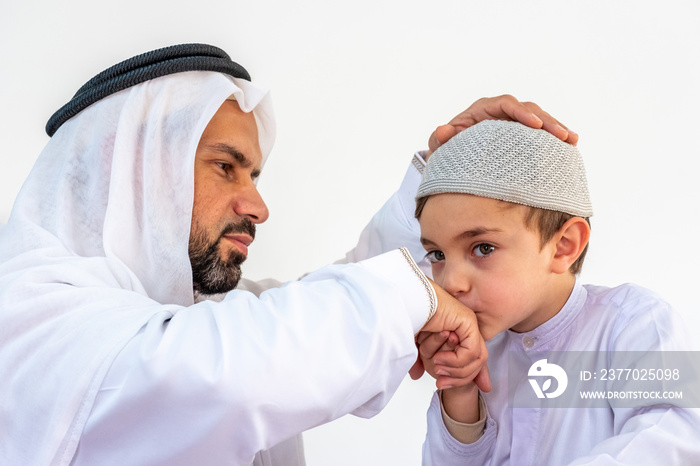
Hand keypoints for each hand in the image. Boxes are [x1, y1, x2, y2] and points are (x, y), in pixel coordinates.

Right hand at [411, 280, 490, 391]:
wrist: (406, 301)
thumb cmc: (407, 317)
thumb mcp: (415, 345)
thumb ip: (420, 359)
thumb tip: (416, 375)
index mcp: (456, 333)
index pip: (470, 362)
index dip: (460, 378)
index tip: (441, 385)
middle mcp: (466, 329)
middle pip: (476, 364)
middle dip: (458, 379)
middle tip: (440, 383)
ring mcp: (469, 324)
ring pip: (477, 360)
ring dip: (456, 370)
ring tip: (437, 368)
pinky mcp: (468, 322)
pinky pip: (471, 352)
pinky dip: (456, 361)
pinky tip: (439, 358)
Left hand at [426, 94, 578, 156]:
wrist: (454, 158)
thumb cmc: (448, 149)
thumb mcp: (441, 146)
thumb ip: (440, 139)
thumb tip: (442, 131)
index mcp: (483, 109)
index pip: (506, 104)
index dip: (521, 113)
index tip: (535, 125)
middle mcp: (501, 111)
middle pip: (529, 109)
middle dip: (547, 121)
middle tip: (562, 135)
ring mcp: (514, 121)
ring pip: (539, 119)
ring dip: (556, 128)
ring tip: (572, 140)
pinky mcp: (522, 133)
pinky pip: (541, 132)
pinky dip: (554, 137)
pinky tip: (570, 146)